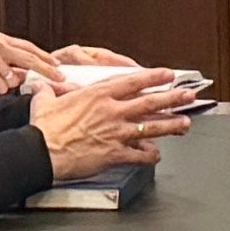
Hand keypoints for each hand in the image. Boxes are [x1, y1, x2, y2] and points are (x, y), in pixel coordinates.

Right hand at [30, 65, 194, 177]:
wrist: (41, 152)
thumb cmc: (43, 129)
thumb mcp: (45, 101)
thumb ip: (49, 91)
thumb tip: (42, 86)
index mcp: (98, 95)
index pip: (133, 82)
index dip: (153, 77)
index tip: (167, 75)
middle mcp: (111, 112)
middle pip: (150, 102)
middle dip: (173, 98)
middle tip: (188, 96)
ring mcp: (116, 133)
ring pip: (152, 127)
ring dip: (171, 125)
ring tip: (185, 124)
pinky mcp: (114, 154)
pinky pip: (140, 155)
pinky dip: (150, 155)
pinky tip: (156, 155)